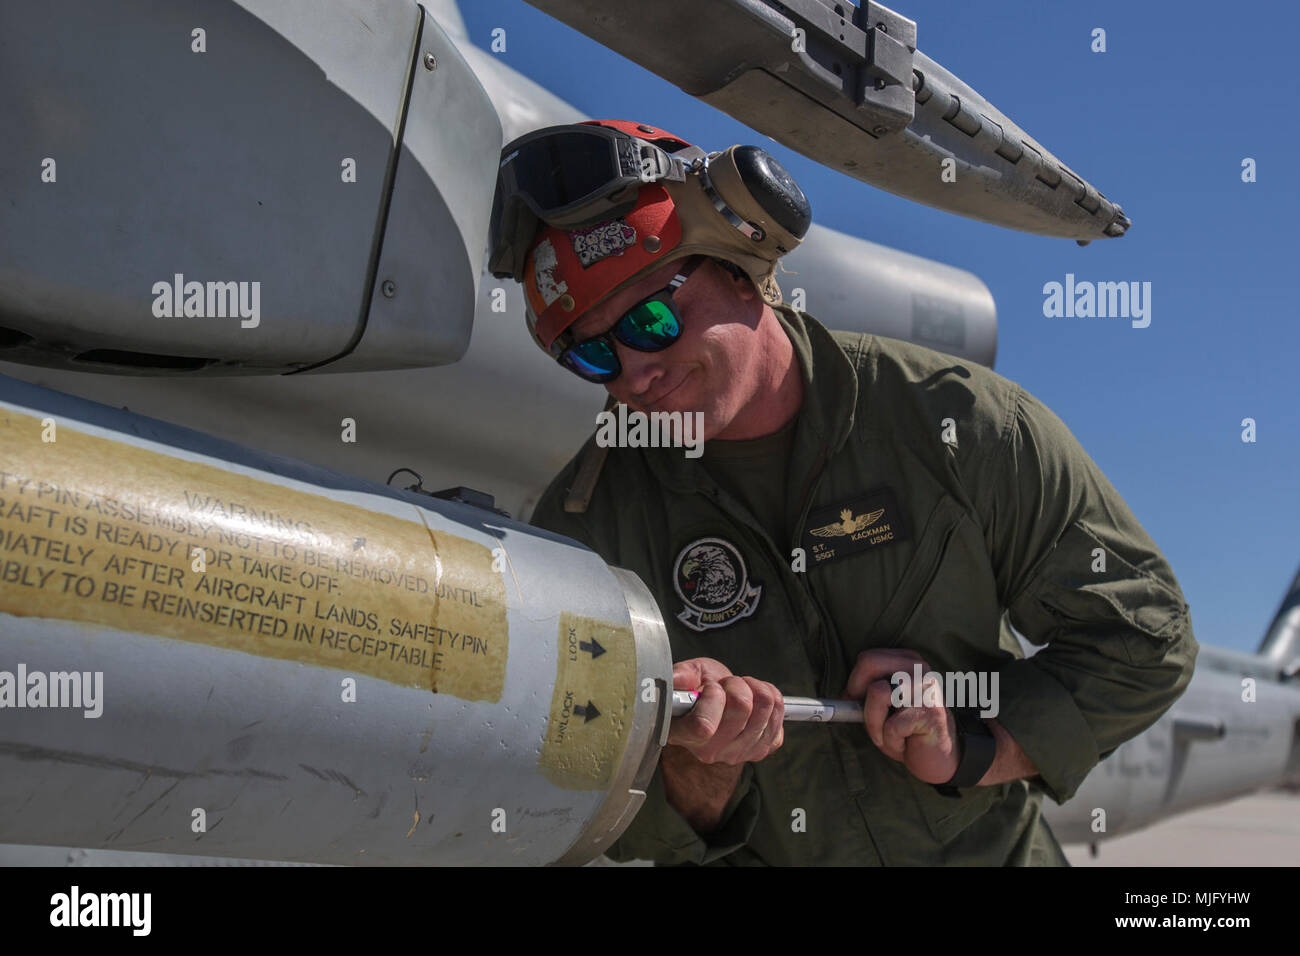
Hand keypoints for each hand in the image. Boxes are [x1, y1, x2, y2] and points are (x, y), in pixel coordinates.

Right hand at [667, 657, 784, 765]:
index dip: (713, 697)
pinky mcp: (761, 750)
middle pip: (742, 707)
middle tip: (727, 685)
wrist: (718, 706)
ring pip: (765, 705)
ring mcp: (737, 754)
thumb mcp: (688, 675)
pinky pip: (779, 713)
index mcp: (684, 733)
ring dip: (755, 688)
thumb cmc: (700, 690)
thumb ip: (681, 675)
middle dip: (736, 684)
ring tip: (742, 690)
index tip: (710, 687)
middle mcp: (709, 750)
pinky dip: (771, 698)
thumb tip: (676, 679)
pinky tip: (755, 701)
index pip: (703, 726)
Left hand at [843, 648, 959, 784]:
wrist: (940, 758)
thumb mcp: (881, 710)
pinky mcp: (930, 711)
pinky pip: (890, 726)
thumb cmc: (907, 732)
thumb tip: (840, 696)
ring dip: (876, 724)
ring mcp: (926, 687)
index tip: (855, 702)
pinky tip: (908, 742)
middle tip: (871, 718)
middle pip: (868, 663)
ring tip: (893, 734)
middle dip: (860, 696)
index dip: (854, 683)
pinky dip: (891, 742)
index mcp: (907, 660)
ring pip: (877, 692)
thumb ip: (863, 696)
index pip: (867, 658)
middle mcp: (919, 668)